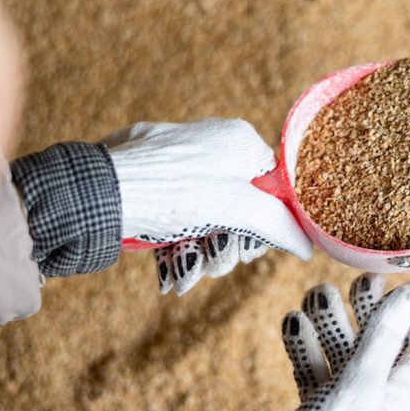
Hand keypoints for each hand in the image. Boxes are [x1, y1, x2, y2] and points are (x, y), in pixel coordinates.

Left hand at [104, 120, 312, 293]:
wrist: (101, 191)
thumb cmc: (177, 192)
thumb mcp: (240, 210)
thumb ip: (280, 226)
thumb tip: (308, 246)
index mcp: (240, 140)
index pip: (273, 185)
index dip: (266, 223)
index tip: (250, 250)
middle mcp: (212, 143)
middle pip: (239, 204)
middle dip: (228, 243)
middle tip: (215, 263)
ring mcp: (179, 158)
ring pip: (207, 213)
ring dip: (202, 249)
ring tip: (187, 270)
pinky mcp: (151, 175)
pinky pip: (178, 212)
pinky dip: (177, 241)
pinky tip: (170, 266)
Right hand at [255, 273, 409, 410]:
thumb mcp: (361, 382)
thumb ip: (383, 337)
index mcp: (396, 401)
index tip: (409, 282)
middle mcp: (373, 403)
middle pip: (375, 346)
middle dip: (366, 311)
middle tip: (358, 279)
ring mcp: (341, 408)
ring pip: (339, 355)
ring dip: (329, 323)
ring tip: (315, 292)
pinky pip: (313, 370)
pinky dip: (305, 346)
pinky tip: (293, 322)